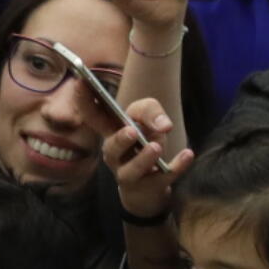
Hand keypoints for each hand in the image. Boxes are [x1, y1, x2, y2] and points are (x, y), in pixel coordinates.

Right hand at [85, 96, 193, 218]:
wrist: (150, 187)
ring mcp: (128, 175)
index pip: (93, 116)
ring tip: (156, 147)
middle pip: (111, 149)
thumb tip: (163, 125)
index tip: (80, 80)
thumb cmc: (144, 145)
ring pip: (130, 171)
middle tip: (131, 131)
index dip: (84, 100)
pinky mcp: (148, 188)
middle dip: (119, 140)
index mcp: (111, 134)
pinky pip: (161, 179)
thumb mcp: (147, 121)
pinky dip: (176, 167)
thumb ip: (151, 111)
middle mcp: (115, 155)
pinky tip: (188, 154)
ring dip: (143, 159)